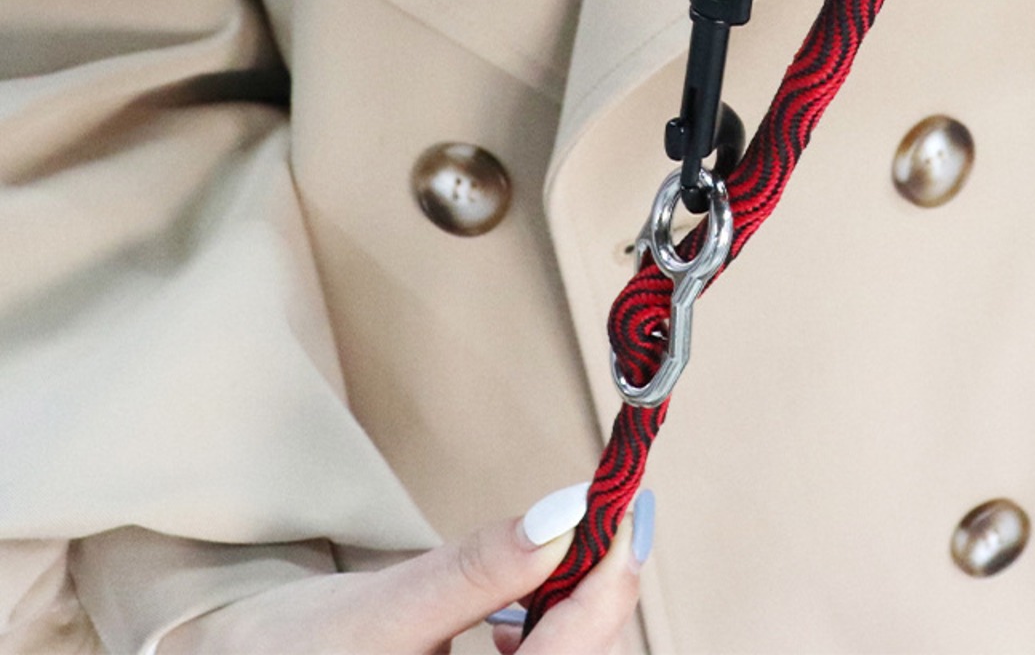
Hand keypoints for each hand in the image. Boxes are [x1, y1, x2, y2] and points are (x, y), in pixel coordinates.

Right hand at [157, 500, 644, 654]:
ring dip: (580, 609)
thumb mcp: (387, 605)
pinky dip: (547, 630)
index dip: (612, 576)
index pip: (576, 653)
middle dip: (603, 590)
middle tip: (608, 514)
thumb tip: (565, 515)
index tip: (629, 504)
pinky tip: (525, 608)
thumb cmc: (296, 649)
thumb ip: (477, 568)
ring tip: (570, 551)